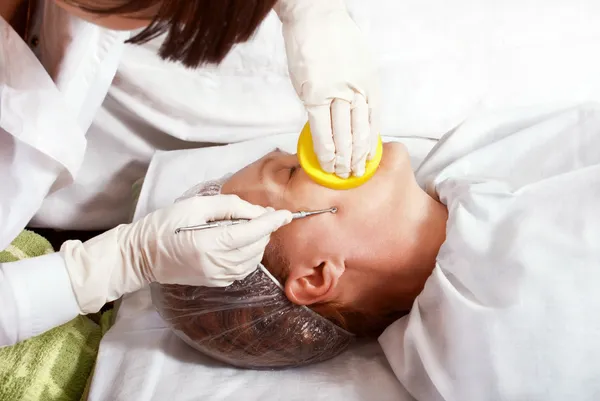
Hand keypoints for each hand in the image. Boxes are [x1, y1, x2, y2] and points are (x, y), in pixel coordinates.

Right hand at [61, 195, 291, 312]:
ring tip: (246, 227)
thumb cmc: (164, 225)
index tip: (287, 214)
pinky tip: (238, 243)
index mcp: (209, 243)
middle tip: (259, 214)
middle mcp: (216, 264)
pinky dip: (248, 254)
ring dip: (257, 242)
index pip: (251, 232)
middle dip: (263, 229)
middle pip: (255, 246)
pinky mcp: (216, 282)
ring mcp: (217, 277)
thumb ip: (229, 206)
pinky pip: (243, 268)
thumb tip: (257, 211)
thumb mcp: (194, 206)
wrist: (141, 255)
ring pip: (253, 259)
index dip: (272, 222)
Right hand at [278, 0, 379, 177]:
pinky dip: (325, 150)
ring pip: (343, 136)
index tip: (369, 160)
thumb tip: (353, 113)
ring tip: (342, 174)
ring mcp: (336, 94)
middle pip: (360, 133)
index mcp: (371, 83)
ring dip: (343, 159)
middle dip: (358, 158)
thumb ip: (358, 89)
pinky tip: (327, 162)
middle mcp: (358, 91)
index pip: (374, 123)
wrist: (314, 17)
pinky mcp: (313, 96)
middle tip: (356, 174)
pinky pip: (321, 130)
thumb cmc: (335, 38)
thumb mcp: (359, 63)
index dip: (371, 145)